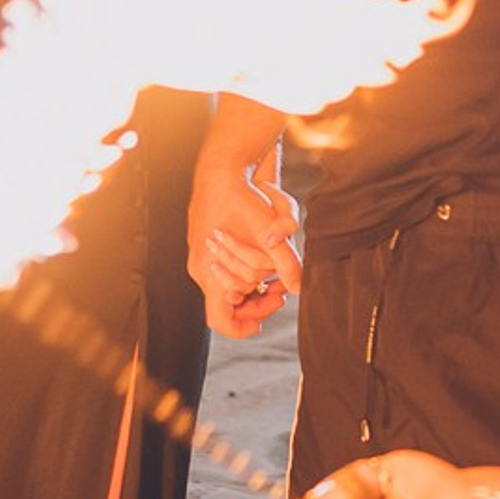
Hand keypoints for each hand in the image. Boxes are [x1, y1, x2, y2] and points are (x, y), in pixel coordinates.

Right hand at [187, 149, 301, 337]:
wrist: (220, 170)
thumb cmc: (240, 199)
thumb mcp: (269, 234)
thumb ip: (286, 264)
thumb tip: (300, 288)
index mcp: (210, 273)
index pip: (219, 321)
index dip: (241, 328)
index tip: (261, 322)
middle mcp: (201, 270)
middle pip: (228, 305)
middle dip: (257, 301)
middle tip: (281, 291)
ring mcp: (200, 260)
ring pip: (227, 288)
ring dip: (252, 286)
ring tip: (275, 276)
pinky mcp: (203, 248)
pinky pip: (222, 272)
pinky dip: (243, 272)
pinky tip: (262, 261)